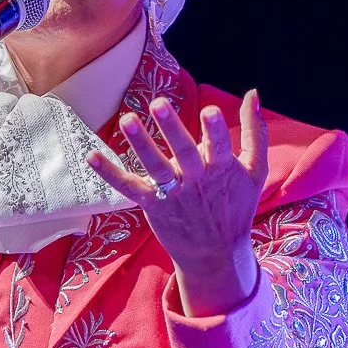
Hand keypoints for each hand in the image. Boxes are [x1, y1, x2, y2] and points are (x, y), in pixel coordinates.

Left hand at [87, 90, 269, 315]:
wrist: (217, 254)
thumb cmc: (236, 206)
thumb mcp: (255, 171)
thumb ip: (254, 131)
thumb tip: (252, 93)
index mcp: (222, 169)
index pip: (219, 146)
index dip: (214, 130)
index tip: (208, 111)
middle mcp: (196, 180)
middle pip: (183, 152)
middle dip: (172, 128)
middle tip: (158, 104)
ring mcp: (173, 193)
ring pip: (155, 167)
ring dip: (141, 144)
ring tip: (128, 119)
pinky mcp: (153, 204)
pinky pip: (129, 187)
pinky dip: (110, 173)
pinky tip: (91, 156)